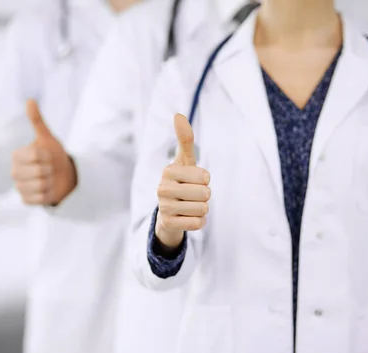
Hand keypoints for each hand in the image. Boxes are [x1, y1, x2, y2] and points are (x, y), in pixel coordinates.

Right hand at [11, 100, 76, 204]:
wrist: (61, 175)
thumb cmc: (53, 155)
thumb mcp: (47, 138)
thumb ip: (37, 121)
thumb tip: (30, 100)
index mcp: (17, 155)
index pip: (36, 155)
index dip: (48, 155)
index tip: (48, 155)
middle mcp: (14, 171)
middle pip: (39, 172)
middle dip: (50, 170)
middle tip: (49, 168)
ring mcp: (19, 186)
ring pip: (40, 186)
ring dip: (50, 182)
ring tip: (49, 179)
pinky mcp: (25, 200)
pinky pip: (38, 199)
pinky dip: (48, 195)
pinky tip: (47, 190)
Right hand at [155, 114, 210, 248]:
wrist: (168, 213)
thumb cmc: (181, 182)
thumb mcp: (185, 161)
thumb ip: (185, 139)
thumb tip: (178, 114)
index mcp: (168, 171)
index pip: (205, 176)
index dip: (205, 180)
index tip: (194, 181)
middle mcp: (162, 189)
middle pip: (205, 194)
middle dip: (205, 196)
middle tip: (192, 195)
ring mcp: (163, 208)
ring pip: (202, 209)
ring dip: (202, 210)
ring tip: (190, 206)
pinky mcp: (168, 224)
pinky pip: (197, 224)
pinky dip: (198, 222)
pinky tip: (187, 218)